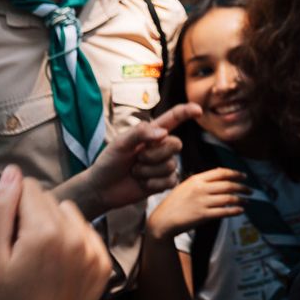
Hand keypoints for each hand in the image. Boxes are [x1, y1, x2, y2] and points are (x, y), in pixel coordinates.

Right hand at [0, 166, 112, 299]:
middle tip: (18, 252)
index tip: (5, 237)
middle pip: (50, 200)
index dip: (11, 208)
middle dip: (31, 216)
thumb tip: (12, 172)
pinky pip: (86, 234)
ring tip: (36, 259)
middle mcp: (78, 235)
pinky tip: (55, 267)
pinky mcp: (105, 264)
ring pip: (70, 214)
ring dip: (53, 226)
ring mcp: (95, 250)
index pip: (28, 188)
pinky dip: (71, 241)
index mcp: (47, 231)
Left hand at [67, 102, 200, 216]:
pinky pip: (170, 181)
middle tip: (137, 159)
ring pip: (171, 165)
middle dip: (155, 154)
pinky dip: (153, 183)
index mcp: (152, 133)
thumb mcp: (120, 143)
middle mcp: (161, 147)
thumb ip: (140, 133)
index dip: (186, 112)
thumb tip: (164, 133)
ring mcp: (163, 165)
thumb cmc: (109, 162)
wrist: (102, 188)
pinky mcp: (164, 182)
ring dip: (149, 171)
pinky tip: (142, 183)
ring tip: (135, 172)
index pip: (173, 118)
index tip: (198, 110)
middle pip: (176, 144)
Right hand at [146, 168, 248, 241]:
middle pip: (228, 185)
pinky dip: (235, 210)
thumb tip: (220, 174)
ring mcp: (202, 202)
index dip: (235, 173)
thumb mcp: (185, 186)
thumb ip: (201, 181)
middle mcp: (200, 189)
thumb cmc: (174, 203)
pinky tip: (240, 210)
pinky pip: (224, 211)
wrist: (162, 221)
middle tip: (250, 190)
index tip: (244, 176)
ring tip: (247, 201)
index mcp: (196, 179)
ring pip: (228, 198)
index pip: (221, 173)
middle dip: (242, 187)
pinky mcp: (203, 215)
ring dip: (241, 200)